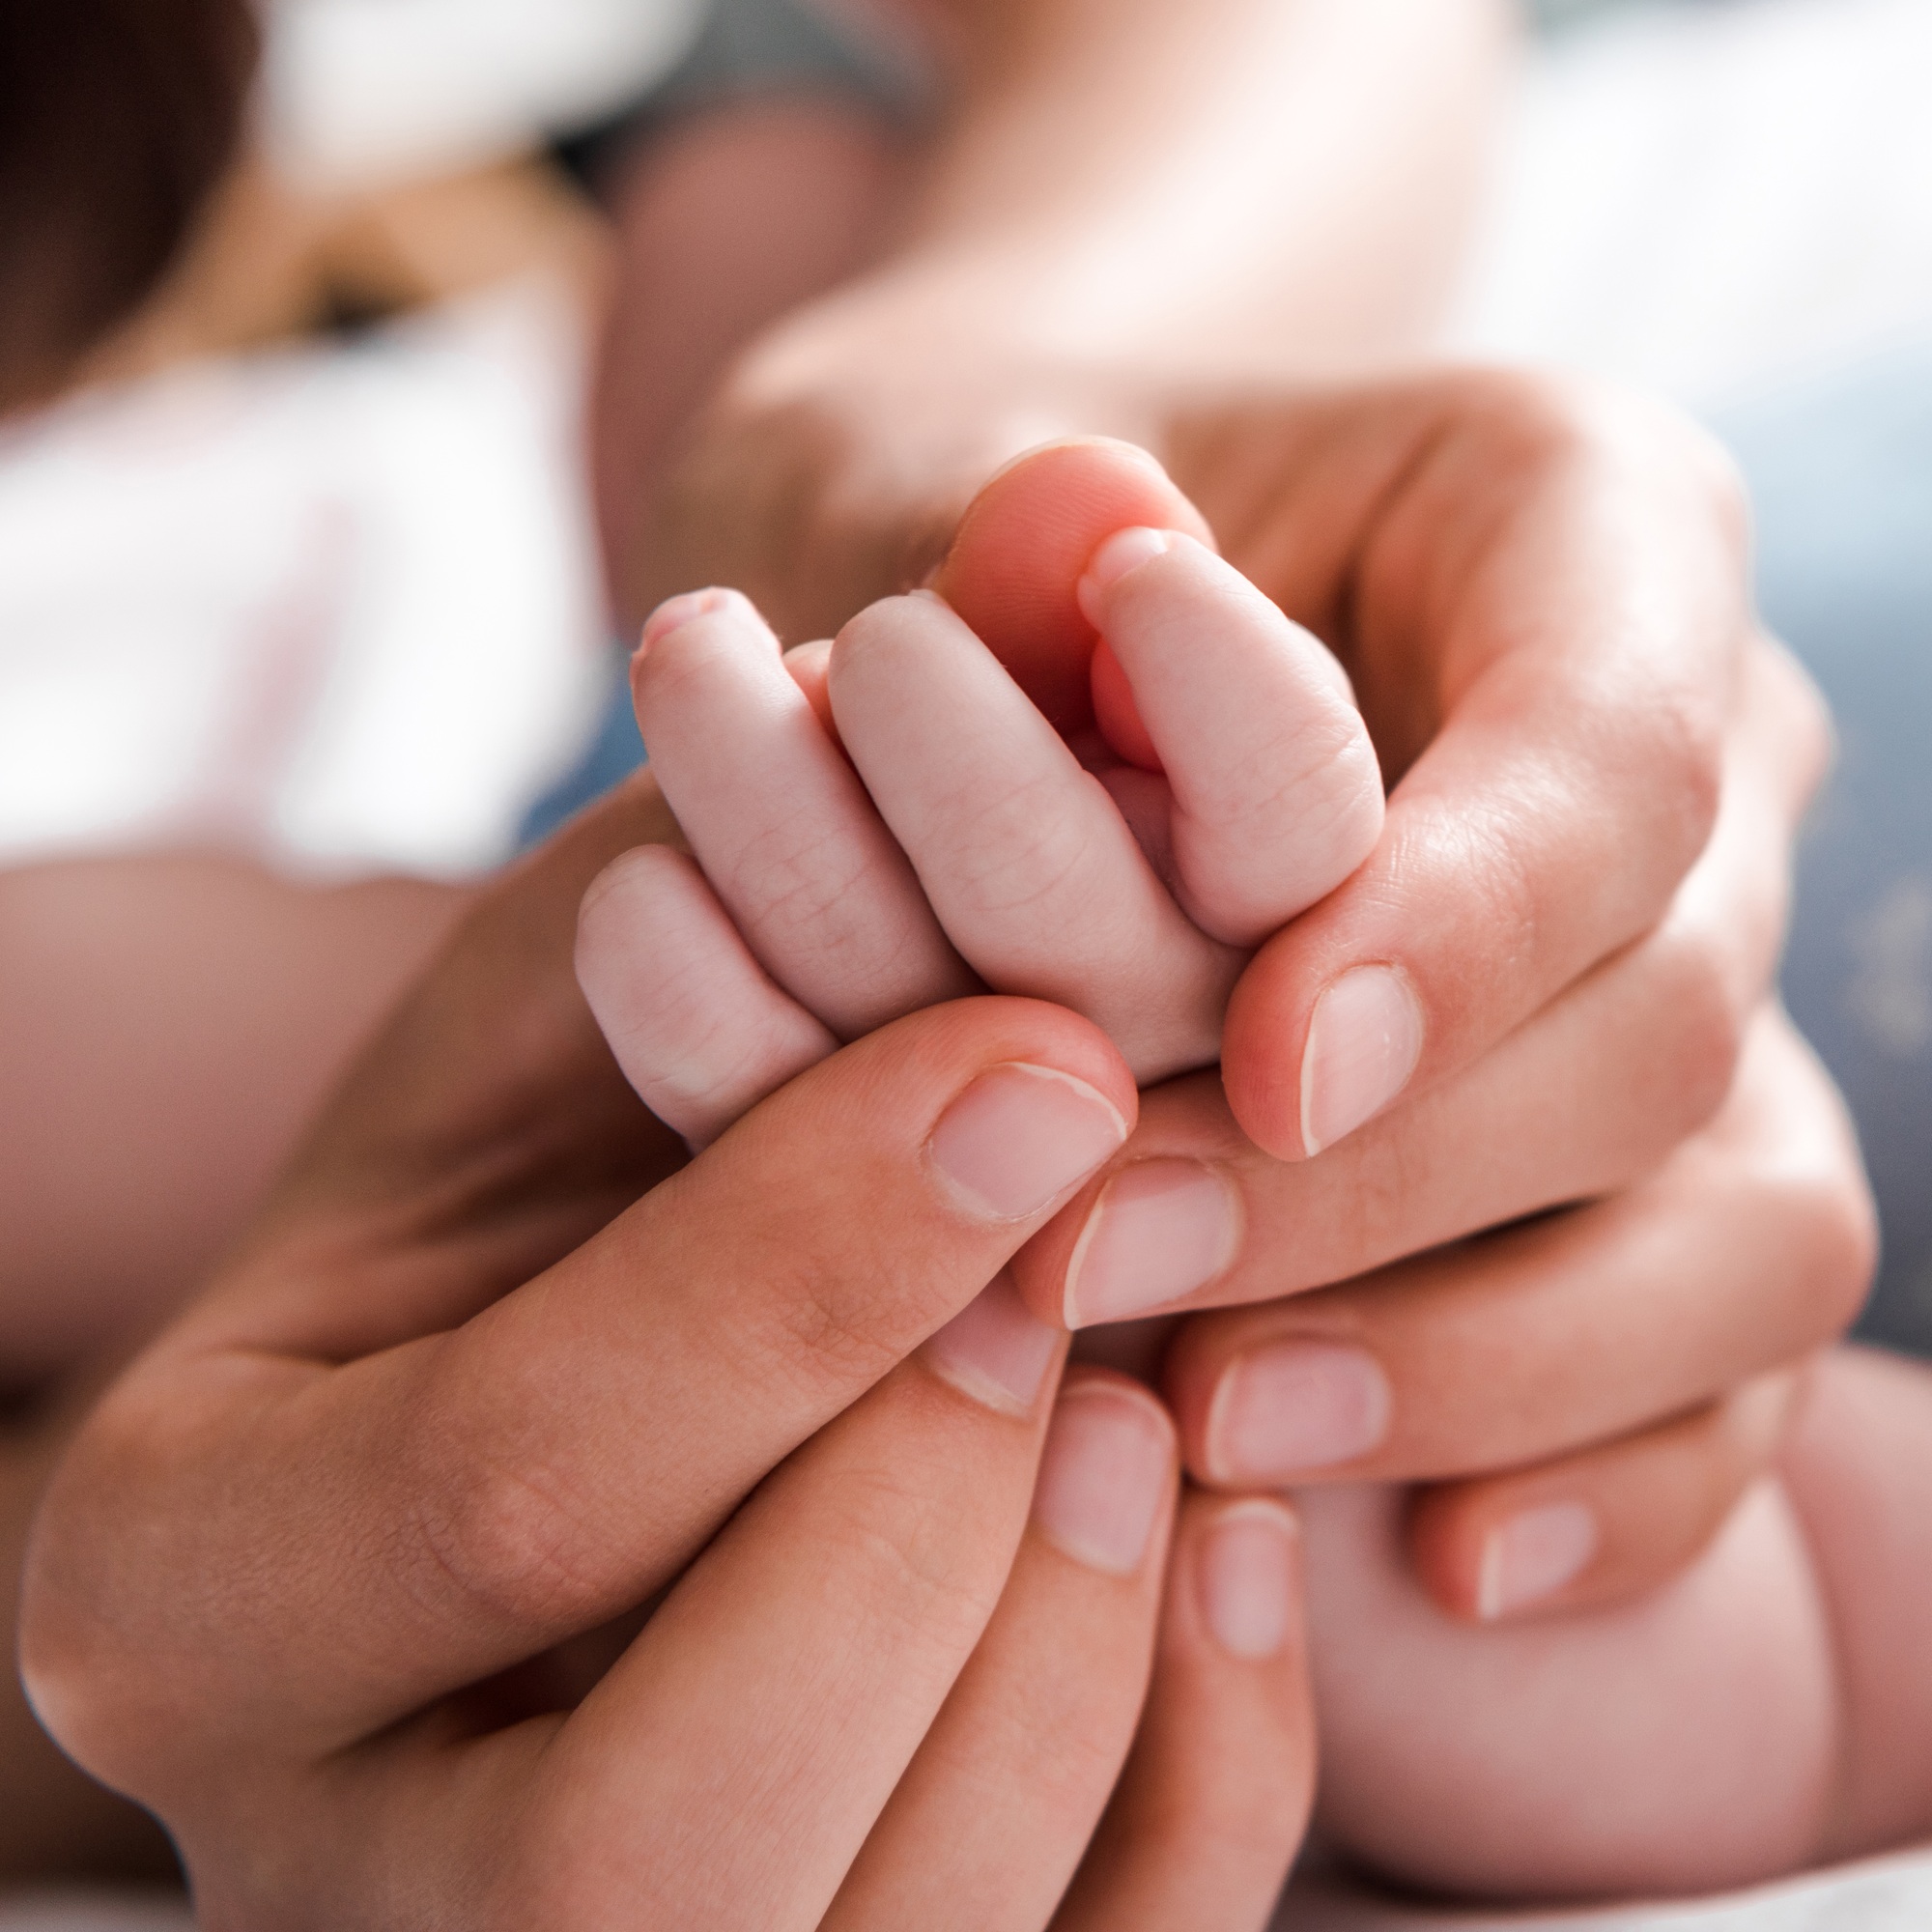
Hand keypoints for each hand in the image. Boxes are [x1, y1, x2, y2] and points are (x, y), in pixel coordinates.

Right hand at [21, 781, 1312, 1927]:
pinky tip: (1236, 1550)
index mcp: (195, 1577)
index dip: (804, 1269)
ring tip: (1165, 1399)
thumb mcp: (616, 967)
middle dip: (928, 1521)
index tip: (1045, 1057)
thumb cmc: (571, 1139)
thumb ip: (800, 801)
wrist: (574, 1351)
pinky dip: (1188, 1786)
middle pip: (655, 1840)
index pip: (512, 1489)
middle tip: (1102, 1260)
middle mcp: (335, 1849)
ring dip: (1076, 1661)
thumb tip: (1094, 520)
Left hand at [593, 399, 1873, 1619]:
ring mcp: (1691, 975)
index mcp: (1569, 522)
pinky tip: (1435, 1563)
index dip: (1465, 925)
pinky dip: (1601, 1470)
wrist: (986, 642)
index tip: (1266, 1064)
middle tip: (1091, 1260)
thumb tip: (1085, 550)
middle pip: (1655, 1008)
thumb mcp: (912, 476)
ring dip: (1481, 1350)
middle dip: (1384, 1176)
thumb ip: (986, 528)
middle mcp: (1682, 755)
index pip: (1609, 741)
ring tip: (1217, 1418)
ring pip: (1734, 1214)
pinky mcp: (1663, 1170)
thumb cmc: (946, 535)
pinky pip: (1721, 1361)